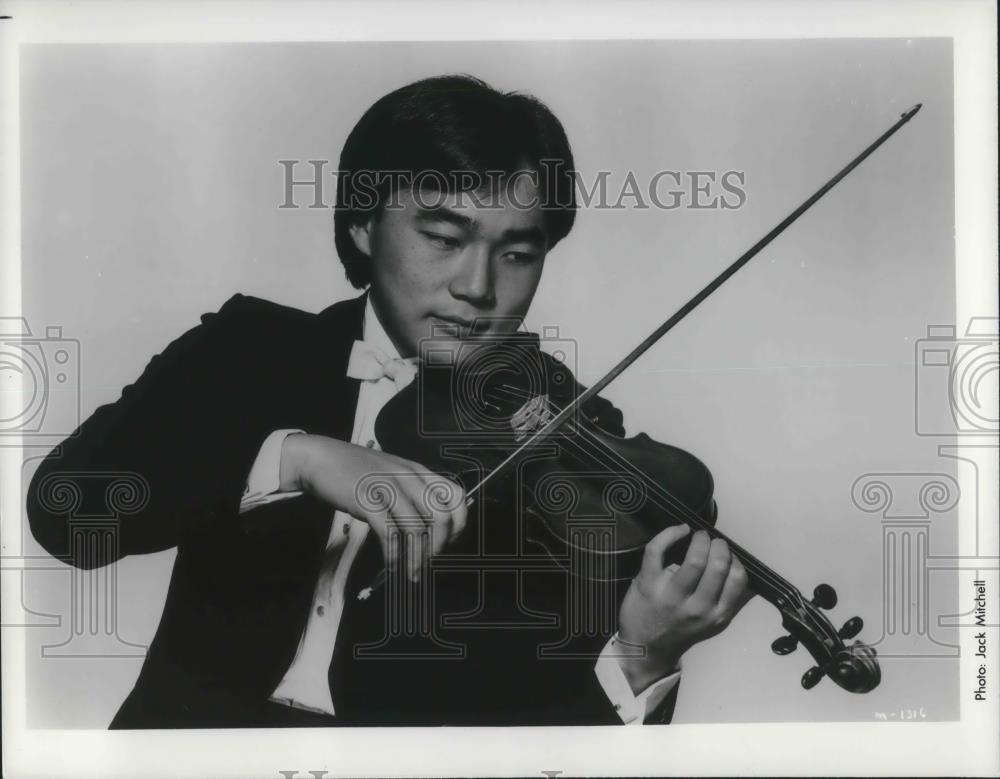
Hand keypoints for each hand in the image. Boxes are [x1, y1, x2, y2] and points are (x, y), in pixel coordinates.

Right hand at [280, 433, 466, 580]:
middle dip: (439, 545)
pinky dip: (394, 554)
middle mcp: (408, 477)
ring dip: (416, 557)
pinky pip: (389, 533)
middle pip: (440, 515)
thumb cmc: (356, 471)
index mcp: (419, 471)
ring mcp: (388, 488)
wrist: (320, 458)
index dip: (459, 524)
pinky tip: (392, 565)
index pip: (456, 496)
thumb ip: (412, 493)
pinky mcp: (367, 500)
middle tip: (430, 562)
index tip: (449, 542)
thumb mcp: (393, 475)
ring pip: (416, 527)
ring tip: (411, 573)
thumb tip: (431, 527)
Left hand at [616, 526, 752, 693]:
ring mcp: (671, 595)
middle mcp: (697, 607)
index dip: (735, 559)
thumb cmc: (681, 628)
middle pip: (718, 565)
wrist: (646, 646)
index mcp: (717, 614)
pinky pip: (658, 550)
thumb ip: (731, 600)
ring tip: (699, 537)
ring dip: (700, 539)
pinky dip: (670, 533)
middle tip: (713, 542)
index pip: (738, 578)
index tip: (728, 555)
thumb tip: (748, 574)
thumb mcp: (714, 622)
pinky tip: (680, 531)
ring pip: (694, 558)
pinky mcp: (648, 583)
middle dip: (719, 545)